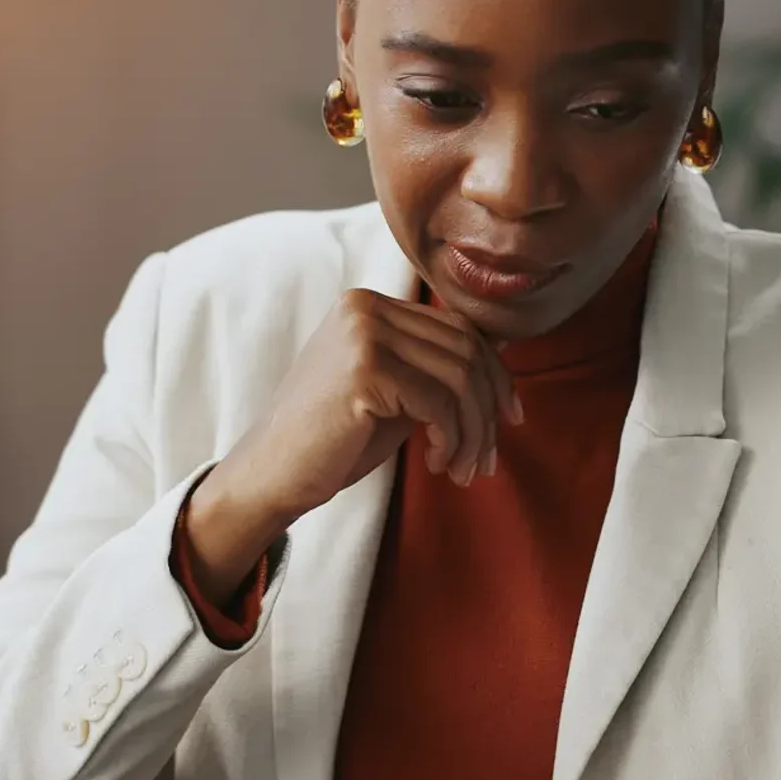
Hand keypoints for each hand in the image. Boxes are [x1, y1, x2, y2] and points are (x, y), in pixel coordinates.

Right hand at [182, 289, 521, 600]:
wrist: (270, 475)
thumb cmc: (332, 441)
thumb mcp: (393, 392)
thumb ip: (434, 369)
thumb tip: (501, 355)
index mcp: (368, 305)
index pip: (458, 328)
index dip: (495, 374)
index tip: (509, 418)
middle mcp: (365, 307)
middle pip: (465, 350)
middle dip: (488, 410)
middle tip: (486, 459)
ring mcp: (363, 334)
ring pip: (459, 378)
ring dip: (473, 433)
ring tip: (464, 469)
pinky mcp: (365, 370)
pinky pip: (439, 403)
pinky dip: (451, 439)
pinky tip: (439, 463)